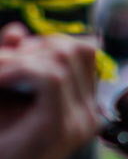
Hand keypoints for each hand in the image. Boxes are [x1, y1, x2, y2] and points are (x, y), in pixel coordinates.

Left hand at [0, 24, 99, 158]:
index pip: (84, 52)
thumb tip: (18, 30)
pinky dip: (16, 70)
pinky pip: (49, 75)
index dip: (47, 42)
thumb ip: (12, 58)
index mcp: (80, 109)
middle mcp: (87, 116)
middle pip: (77, 48)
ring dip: (18, 57)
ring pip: (61, 57)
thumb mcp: (2, 90)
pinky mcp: (62, 128)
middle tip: (0, 68)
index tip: (12, 59)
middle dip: (32, 46)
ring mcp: (79, 123)